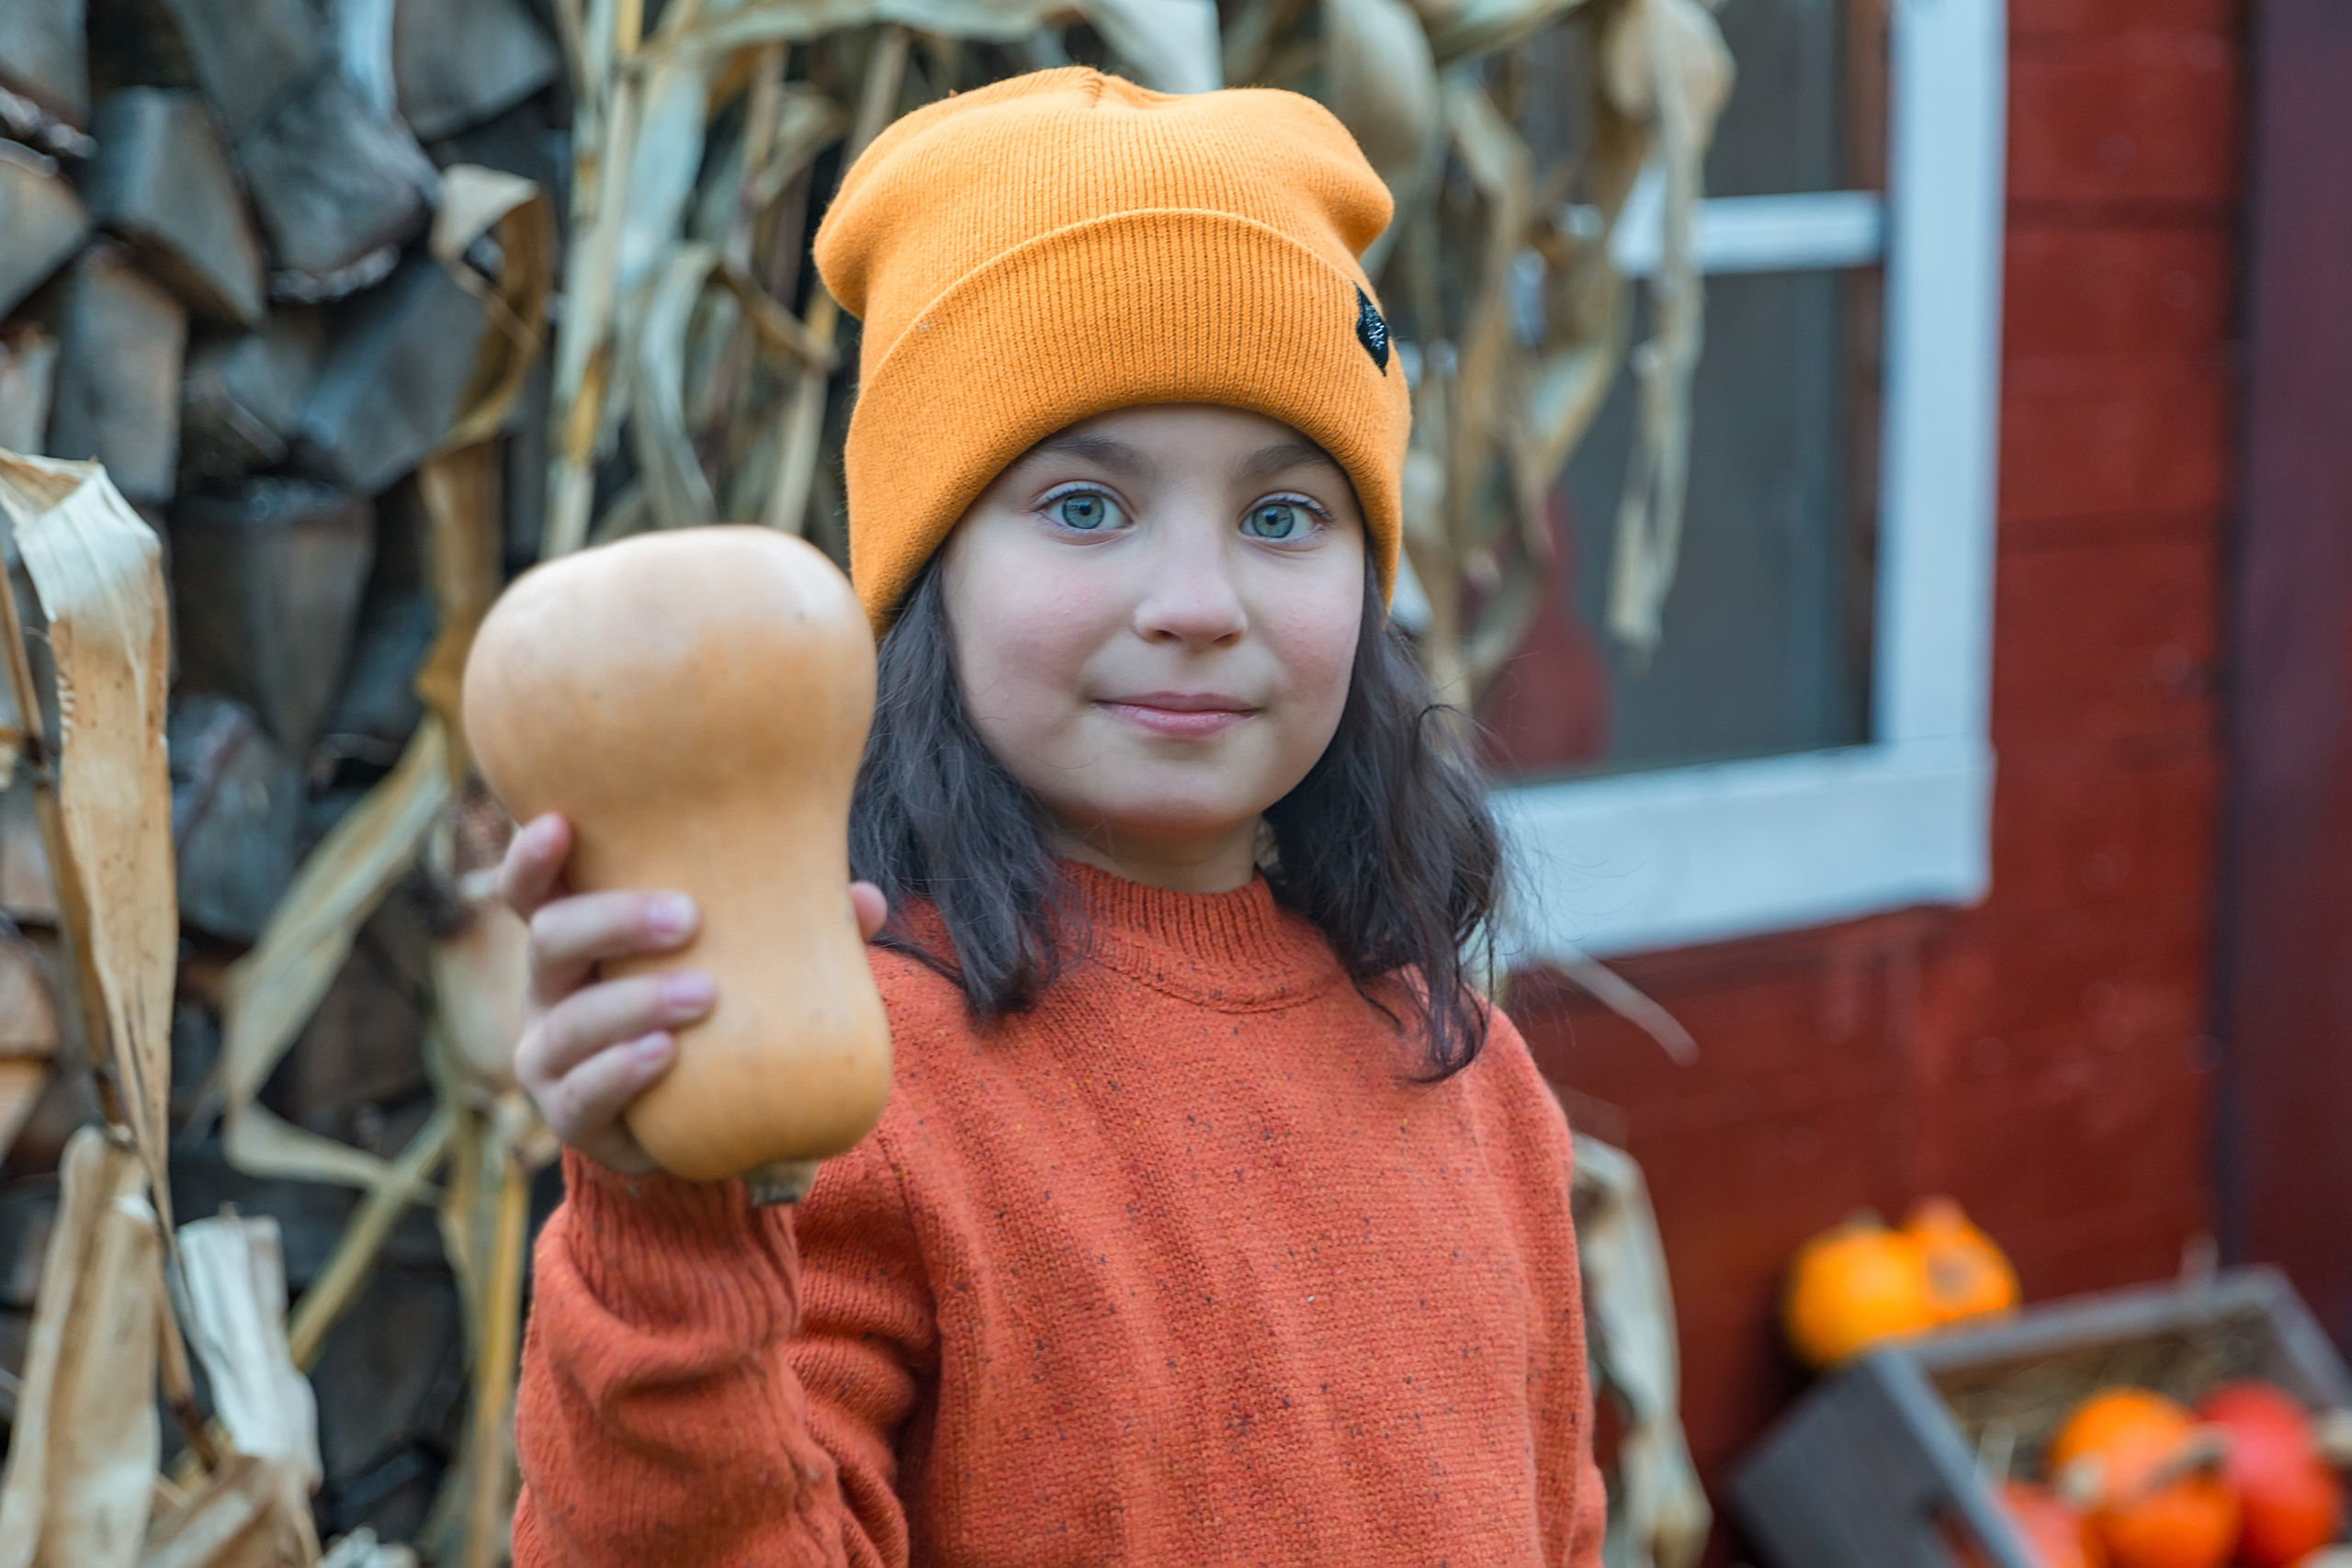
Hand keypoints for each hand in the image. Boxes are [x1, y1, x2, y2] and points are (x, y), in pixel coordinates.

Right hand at [499, 813, 887, 1175]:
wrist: (694, 1125)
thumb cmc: (712, 1018)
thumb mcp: (748, 966)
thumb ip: (797, 931)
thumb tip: (867, 899)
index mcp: (580, 939)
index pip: (535, 889)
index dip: (533, 856)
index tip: (562, 822)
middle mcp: (550, 989)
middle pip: (550, 939)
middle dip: (612, 921)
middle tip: (689, 916)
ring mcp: (549, 1055)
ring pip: (571, 1021)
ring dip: (635, 1001)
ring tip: (704, 994)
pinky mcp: (569, 1115)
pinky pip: (583, 1094)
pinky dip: (622, 1071)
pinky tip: (665, 1054)